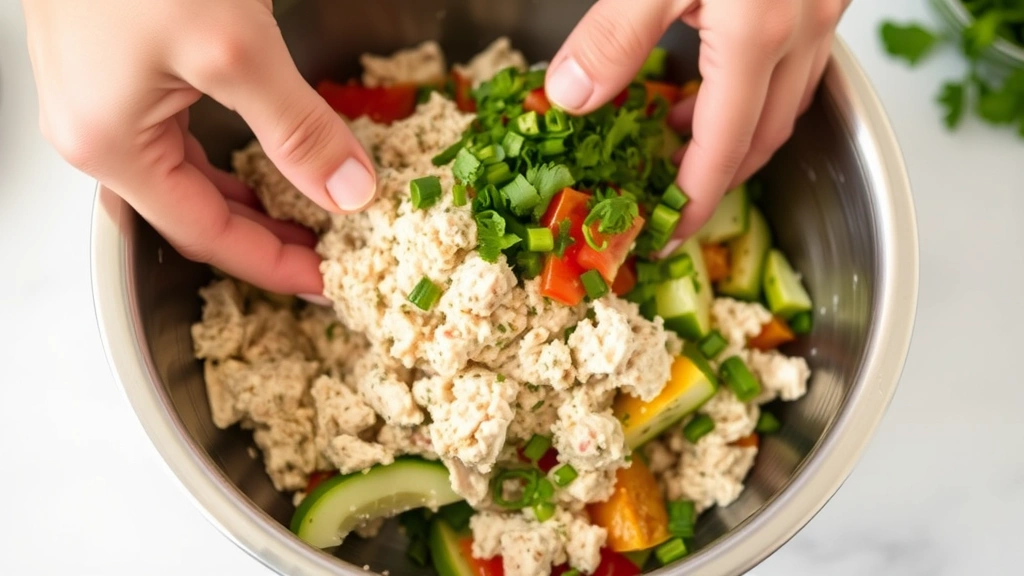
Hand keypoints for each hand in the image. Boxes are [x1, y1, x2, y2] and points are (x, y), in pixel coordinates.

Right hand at [22, 0, 376, 296]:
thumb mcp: (234, 50)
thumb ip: (297, 128)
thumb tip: (349, 188)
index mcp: (111, 146)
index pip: (206, 235)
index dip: (272, 265)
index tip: (328, 281)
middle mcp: (98, 132)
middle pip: (195, 213)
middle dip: (266, 236)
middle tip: (329, 253)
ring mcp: (104, 100)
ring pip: (189, 177)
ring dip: (251, 197)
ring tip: (309, 214)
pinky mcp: (121, 68)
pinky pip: (182, 138)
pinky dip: (232, 156)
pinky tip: (267, 156)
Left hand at [545, 0, 849, 238]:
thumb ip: (614, 33)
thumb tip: (574, 99)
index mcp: (756, 34)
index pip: (722, 151)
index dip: (692, 204)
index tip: (662, 238)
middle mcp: (801, 28)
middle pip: (763, 136)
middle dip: (717, 178)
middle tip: (667, 198)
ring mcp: (819, 5)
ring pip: (783, 99)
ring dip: (734, 131)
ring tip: (675, 139)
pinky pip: (791, 57)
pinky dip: (749, 84)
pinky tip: (712, 70)